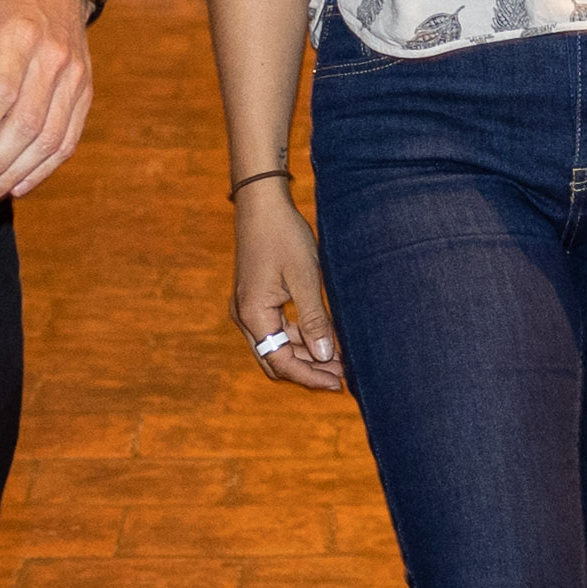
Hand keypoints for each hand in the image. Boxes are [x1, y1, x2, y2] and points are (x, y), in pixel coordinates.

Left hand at [0, 0, 93, 204]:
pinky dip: (44, 169)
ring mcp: (75, 79)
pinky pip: (68, 140)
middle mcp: (54, 59)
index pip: (3, 93)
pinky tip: (19, 186)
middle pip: (27, 123)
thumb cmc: (5, 3)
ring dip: (17, 173)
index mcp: (21, 36)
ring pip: (50, 138)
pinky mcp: (85, 94)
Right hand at [233, 185, 346, 392]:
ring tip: (338, 360)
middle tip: (341, 376)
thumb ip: (314, 320)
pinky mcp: (255, 300)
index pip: (281, 361)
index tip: (337, 383)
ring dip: (304, 355)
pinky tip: (323, 339)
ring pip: (276, 347)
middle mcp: (245, 317)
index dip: (310, 376)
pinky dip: (298, 338)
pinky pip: (275, 330)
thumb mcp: (305, 278)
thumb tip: (324, 356)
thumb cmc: (284, 235)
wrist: (262, 204)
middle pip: (275, 360)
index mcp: (254, 315)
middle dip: (307, 370)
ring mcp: (247, 309)